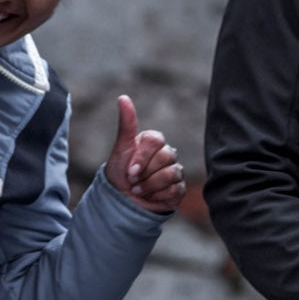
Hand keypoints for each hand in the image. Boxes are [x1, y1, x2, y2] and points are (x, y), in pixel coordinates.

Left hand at [102, 95, 183, 214]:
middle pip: (165, 156)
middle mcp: (167, 154)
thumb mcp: (121, 148)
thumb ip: (126, 124)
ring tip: (138, 191)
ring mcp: (175, 171)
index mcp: (153, 142)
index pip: (156, 140)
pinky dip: (157, 196)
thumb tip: (123, 97)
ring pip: (171, 174)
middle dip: (145, 173)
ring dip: (150, 186)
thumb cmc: (120, 173)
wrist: (121, 202)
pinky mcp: (179, 188)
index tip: (129, 170)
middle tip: (132, 181)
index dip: (142, 157)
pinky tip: (149, 197)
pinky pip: (175, 189)